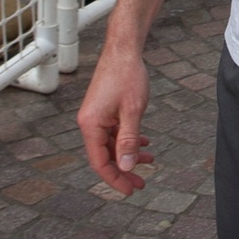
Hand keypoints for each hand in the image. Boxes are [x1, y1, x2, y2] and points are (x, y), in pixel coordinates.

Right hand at [77, 48, 153, 196]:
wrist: (124, 48)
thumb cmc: (127, 75)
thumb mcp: (133, 111)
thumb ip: (129, 140)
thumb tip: (125, 167)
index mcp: (91, 125)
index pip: (100, 162)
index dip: (115, 179)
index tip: (130, 190)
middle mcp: (90, 122)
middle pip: (105, 156)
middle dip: (124, 170)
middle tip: (141, 183)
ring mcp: (97, 116)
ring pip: (111, 144)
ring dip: (129, 153)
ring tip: (149, 161)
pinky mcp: (104, 109)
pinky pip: (114, 132)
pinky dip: (128, 139)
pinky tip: (144, 142)